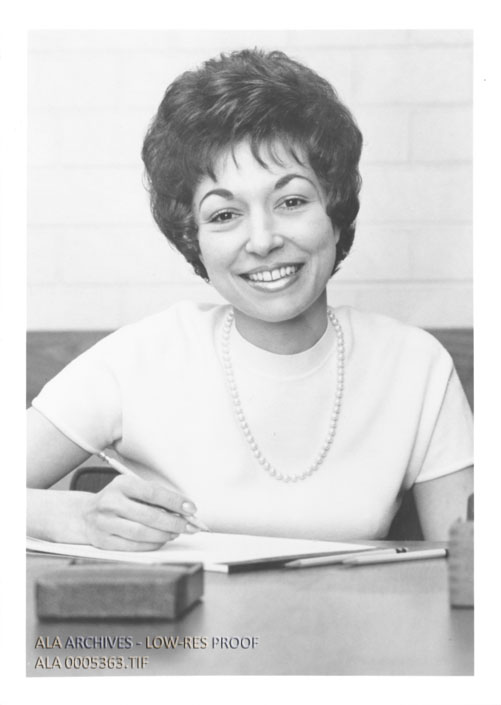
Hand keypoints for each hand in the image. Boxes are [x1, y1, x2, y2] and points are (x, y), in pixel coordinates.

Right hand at [80, 475, 198, 550]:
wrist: (84, 515)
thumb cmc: (116, 500)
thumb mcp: (132, 489)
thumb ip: (154, 497)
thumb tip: (183, 510)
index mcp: (121, 484)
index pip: (153, 492)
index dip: (175, 501)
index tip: (191, 508)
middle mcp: (110, 502)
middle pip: (149, 516)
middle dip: (174, 522)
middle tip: (189, 526)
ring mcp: (105, 523)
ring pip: (142, 533)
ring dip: (164, 535)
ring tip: (176, 533)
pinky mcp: (103, 541)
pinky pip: (133, 546)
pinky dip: (151, 545)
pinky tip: (161, 540)